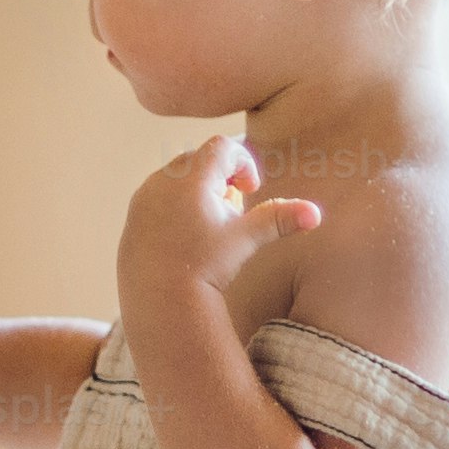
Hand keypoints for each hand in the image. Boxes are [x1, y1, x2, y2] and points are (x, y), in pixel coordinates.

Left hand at [120, 135, 322, 307]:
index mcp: (192, 179)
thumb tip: (316, 214)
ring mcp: (143, 197)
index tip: (251, 189)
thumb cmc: (205, 268)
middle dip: (221, 177)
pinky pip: (157, 197)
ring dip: (198, 190)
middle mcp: (162, 181)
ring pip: (177, 178)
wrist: (160, 301)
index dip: (243, 162)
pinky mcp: (132, 216)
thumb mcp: (245, 239)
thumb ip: (279, 219)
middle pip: (199, 160)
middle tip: (233, 207)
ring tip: (211, 223)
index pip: (223, 147)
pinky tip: (186, 236)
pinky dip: (176, 205)